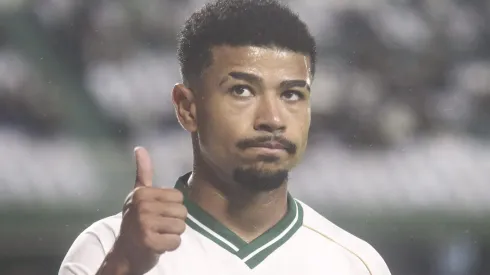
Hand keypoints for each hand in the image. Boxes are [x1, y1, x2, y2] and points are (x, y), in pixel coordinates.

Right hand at [110, 147, 186, 274]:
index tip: (157, 214)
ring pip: (181, 227)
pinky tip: (157, 245)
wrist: (124, 253)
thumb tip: (139, 148)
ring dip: (173, 235)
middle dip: (174, 222)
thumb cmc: (136, 222)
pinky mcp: (149, 242)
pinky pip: (176, 242)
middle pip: (182, 212)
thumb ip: (143, 172)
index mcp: (142, 193)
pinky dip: (170, 246)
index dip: (173, 208)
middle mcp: (141, 206)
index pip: (179, 197)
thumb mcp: (138, 195)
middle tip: (158, 227)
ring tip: (158, 235)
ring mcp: (144, 224)